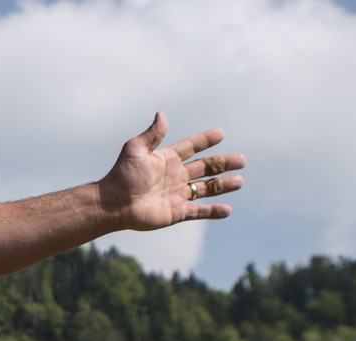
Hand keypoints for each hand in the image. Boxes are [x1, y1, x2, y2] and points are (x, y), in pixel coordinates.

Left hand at [98, 112, 244, 230]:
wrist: (114, 203)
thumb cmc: (122, 175)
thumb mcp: (136, 149)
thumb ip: (152, 134)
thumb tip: (161, 113)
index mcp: (167, 160)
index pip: (191, 147)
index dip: (205, 140)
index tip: (221, 134)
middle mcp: (175, 176)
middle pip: (205, 168)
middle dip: (223, 164)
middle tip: (242, 160)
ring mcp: (176, 195)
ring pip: (206, 189)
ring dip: (223, 185)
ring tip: (239, 181)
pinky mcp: (176, 212)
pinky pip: (198, 211)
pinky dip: (213, 211)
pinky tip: (227, 209)